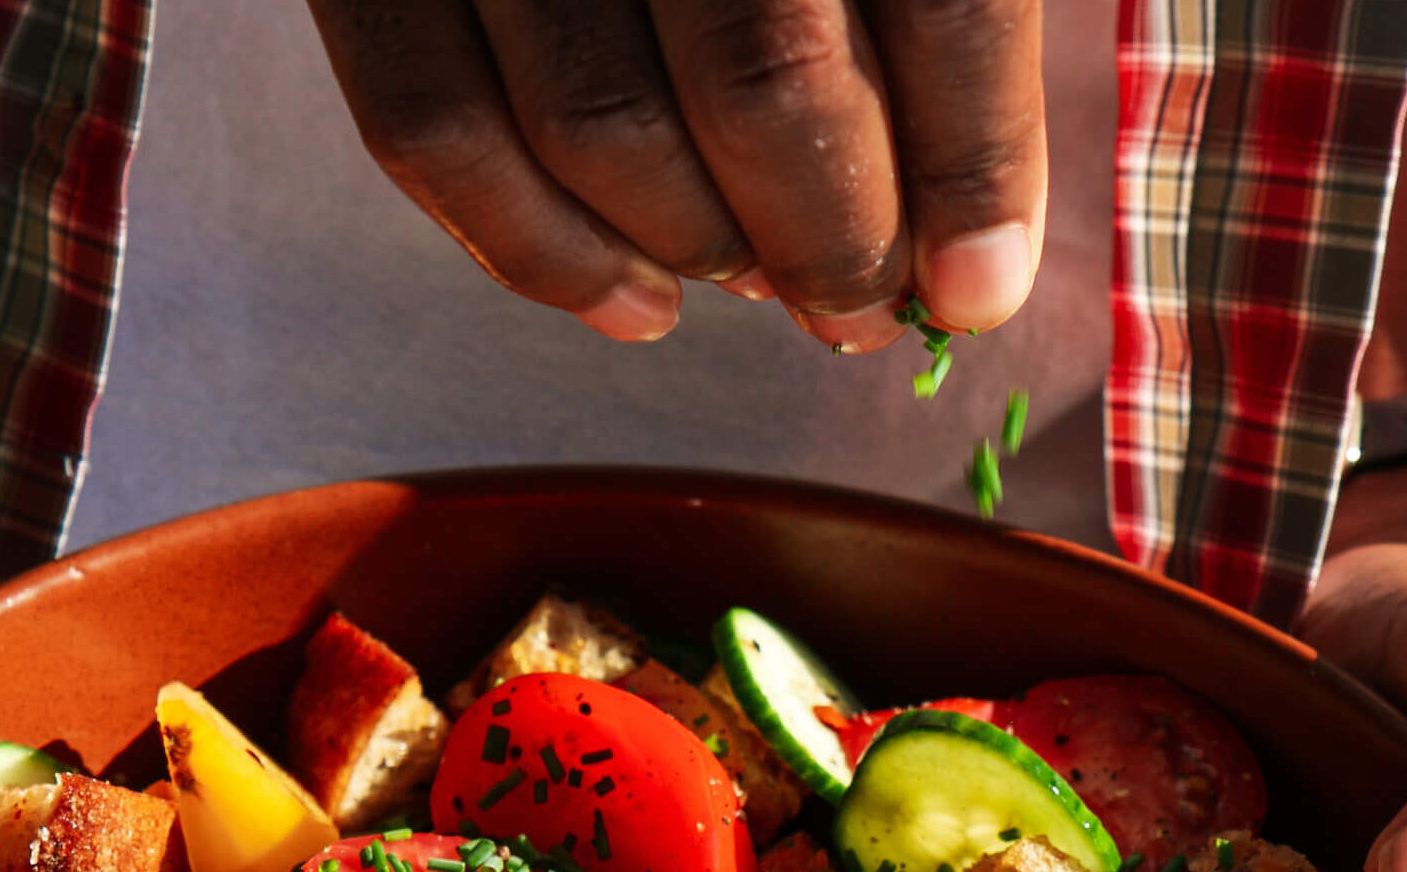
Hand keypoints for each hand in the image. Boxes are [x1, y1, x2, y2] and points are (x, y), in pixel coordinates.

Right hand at [303, 0, 1044, 348]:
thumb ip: (926, 0)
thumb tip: (967, 243)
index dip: (968, 161)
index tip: (975, 291)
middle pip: (761, 76)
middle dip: (829, 239)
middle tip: (860, 306)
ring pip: (598, 128)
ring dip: (698, 251)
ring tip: (757, 281)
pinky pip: (432, 129)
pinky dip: (539, 255)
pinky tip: (637, 304)